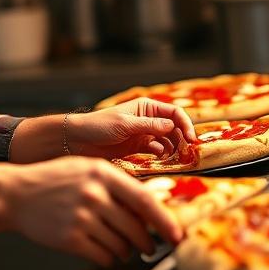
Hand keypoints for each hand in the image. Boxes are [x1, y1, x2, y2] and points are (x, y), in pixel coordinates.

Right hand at [3, 156, 181, 265]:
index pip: (144, 201)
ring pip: (121, 245)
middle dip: (146, 242)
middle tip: (150, 247)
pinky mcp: (70, 238)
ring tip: (122, 247)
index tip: (177, 235)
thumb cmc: (55, 180)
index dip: (165, 221)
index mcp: (103, 173)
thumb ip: (117, 184)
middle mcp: (94, 194)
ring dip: (126, 251)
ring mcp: (82, 217)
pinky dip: (109, 258)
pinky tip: (104, 251)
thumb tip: (149, 206)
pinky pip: (104, 256)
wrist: (17, 194)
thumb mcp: (87, 169)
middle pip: (136, 228)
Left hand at [65, 98, 196, 159]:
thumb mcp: (125, 124)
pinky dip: (164, 157)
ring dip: (175, 149)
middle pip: (174, 128)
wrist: (77, 141)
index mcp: (146, 107)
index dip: (185, 125)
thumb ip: (149, 126)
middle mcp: (148, 120)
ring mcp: (144, 134)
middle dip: (183, 139)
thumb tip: (172, 126)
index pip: (174, 113)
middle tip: (188, 154)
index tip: (191, 139)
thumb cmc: (98, 126)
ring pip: (168, 141)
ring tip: (179, 160)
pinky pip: (157, 152)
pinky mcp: (138, 148)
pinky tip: (164, 162)